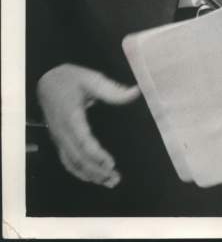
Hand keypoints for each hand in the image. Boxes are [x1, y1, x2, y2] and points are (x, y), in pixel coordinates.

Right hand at [37, 63, 140, 187]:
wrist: (46, 81)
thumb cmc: (70, 79)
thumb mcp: (92, 79)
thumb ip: (112, 89)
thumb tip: (135, 92)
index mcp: (71, 117)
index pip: (83, 141)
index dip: (96, 155)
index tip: (111, 163)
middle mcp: (62, 132)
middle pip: (77, 158)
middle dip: (96, 171)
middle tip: (115, 179)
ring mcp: (59, 138)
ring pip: (72, 163)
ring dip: (89, 175)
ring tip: (109, 182)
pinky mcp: (59, 141)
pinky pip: (67, 161)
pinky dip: (79, 173)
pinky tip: (92, 178)